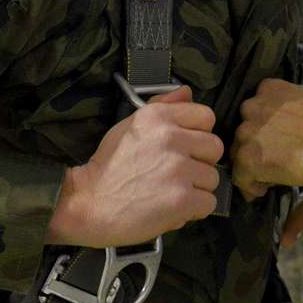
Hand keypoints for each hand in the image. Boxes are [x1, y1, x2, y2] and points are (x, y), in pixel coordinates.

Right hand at [47, 87, 220, 246]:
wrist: (87, 203)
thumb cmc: (107, 167)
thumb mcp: (129, 125)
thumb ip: (162, 107)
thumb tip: (187, 92)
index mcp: (158, 117)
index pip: (206, 116)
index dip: (199, 134)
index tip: (185, 147)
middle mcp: (171, 138)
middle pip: (215, 148)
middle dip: (200, 163)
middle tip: (177, 174)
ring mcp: (178, 169)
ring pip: (212, 178)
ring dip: (196, 189)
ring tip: (170, 193)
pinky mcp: (182, 199)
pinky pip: (208, 203)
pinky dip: (194, 211)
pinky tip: (173, 209)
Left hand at [232, 79, 302, 198]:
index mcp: (271, 89)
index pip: (258, 108)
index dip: (266, 126)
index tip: (276, 139)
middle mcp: (253, 107)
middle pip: (246, 131)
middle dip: (258, 145)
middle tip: (274, 160)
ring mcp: (248, 132)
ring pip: (241, 153)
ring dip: (254, 165)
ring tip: (269, 178)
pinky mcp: (248, 158)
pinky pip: (241, 177)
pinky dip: (250, 186)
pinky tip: (262, 191)